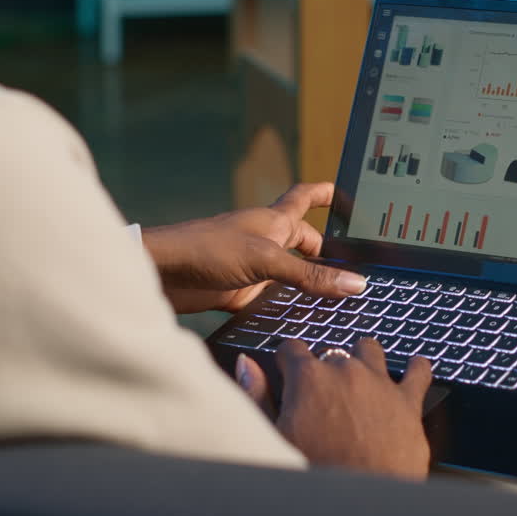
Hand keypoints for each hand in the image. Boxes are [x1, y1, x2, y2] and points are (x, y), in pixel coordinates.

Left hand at [141, 183, 365, 313]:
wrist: (159, 273)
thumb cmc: (207, 250)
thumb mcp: (266, 259)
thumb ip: (309, 276)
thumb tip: (355, 283)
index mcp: (274, 220)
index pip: (306, 198)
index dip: (327, 195)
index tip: (348, 195)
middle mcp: (267, 240)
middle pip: (305, 242)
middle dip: (328, 253)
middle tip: (356, 270)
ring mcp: (253, 267)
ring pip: (292, 273)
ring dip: (311, 285)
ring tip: (340, 301)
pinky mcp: (240, 293)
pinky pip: (272, 299)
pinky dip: (287, 307)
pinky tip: (302, 320)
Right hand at [246, 338, 432, 479]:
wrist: (360, 504)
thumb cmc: (313, 473)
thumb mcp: (273, 436)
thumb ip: (257, 396)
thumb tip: (247, 364)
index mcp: (308, 378)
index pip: (291, 348)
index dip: (287, 359)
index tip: (287, 369)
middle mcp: (345, 371)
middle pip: (331, 353)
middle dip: (325, 368)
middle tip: (322, 394)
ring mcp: (379, 383)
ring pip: (371, 350)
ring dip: (364, 359)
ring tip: (361, 375)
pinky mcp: (408, 401)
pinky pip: (419, 371)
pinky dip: (417, 367)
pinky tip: (415, 366)